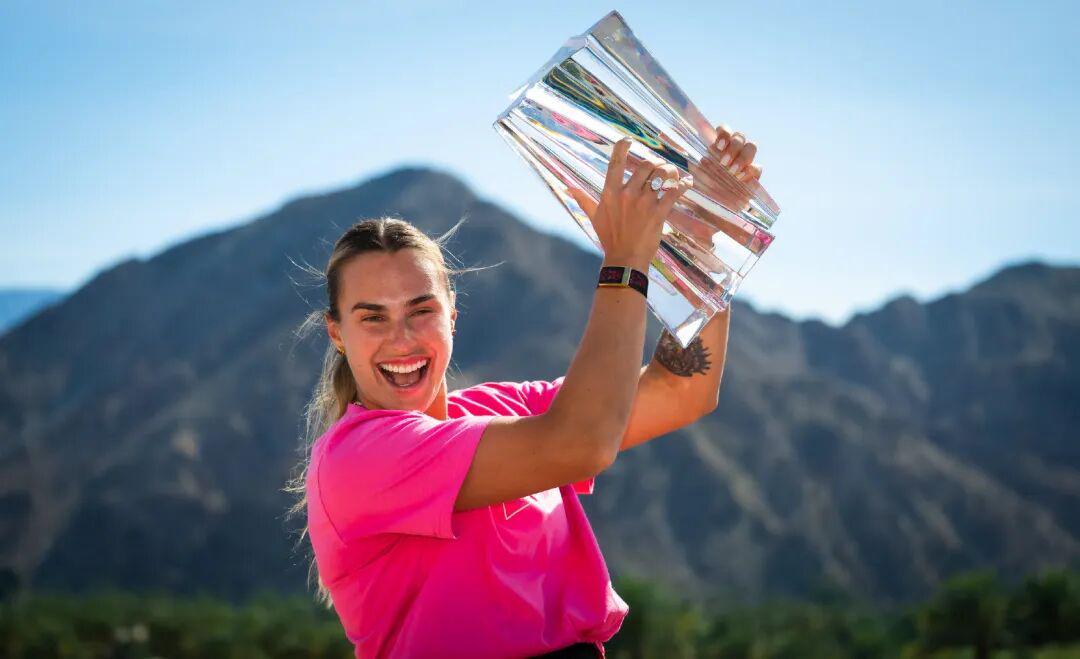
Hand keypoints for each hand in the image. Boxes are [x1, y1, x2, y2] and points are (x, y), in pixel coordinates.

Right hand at [569, 138, 691, 269]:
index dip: (622, 147)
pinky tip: (687, 182)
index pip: (616, 163)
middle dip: (656, 164)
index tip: (628, 140)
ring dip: (670, 171)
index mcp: (610, 193)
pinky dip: (683, 184)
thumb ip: (583, 199)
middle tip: (659, 169)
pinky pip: (674, 191)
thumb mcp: (594, 216)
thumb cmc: (609, 238)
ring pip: (663, 175)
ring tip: (673, 175)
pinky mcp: (659, 212)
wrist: (625, 259)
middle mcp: (627, 194)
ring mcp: (644, 203)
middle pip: (647, 165)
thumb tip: (568, 188)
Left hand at [690, 124, 763, 213]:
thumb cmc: (696, 192)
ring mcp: (744, 164)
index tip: (717, 147)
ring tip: (731, 172)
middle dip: (734, 146)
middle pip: (740, 136)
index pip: (725, 131)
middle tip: (723, 163)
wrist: (706, 215)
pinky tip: (739, 179)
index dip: (724, 133)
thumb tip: (671, 141)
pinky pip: (757, 167)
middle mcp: (731, 153)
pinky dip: (750, 171)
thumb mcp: (687, 174)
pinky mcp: (752, 179)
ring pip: (751, 147)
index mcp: (717, 149)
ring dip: (743, 157)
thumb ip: (684, 158)